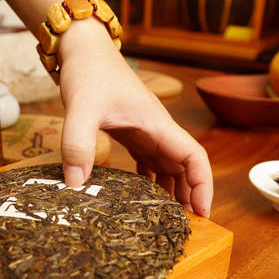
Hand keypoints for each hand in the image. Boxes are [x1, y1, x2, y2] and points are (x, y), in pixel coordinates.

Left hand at [57, 19, 212, 216]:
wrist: (83, 50)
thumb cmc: (89, 72)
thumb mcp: (81, 108)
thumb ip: (77, 143)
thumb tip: (76, 185)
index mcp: (157, 125)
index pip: (194, 157)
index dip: (203, 185)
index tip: (201, 212)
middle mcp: (157, 131)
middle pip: (185, 168)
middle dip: (189, 197)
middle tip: (183, 228)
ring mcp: (145, 132)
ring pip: (168, 167)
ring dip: (171, 192)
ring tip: (165, 221)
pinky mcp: (131, 134)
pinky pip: (149, 163)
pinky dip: (150, 182)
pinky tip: (141, 199)